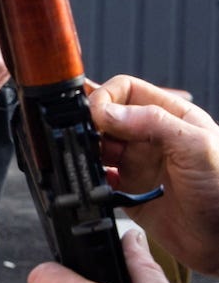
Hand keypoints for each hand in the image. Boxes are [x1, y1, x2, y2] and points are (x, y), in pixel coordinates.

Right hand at [89, 74, 218, 273]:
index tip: (95, 115)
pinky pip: (99, 180)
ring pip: (97, 147)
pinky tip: (98, 183)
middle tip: (86, 138)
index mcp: (170, 117)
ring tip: (92, 160)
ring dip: (87, 151)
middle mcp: (150, 138)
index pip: (125, 90)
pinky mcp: (129, 192)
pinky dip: (91, 179)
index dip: (104, 98)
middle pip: (105, 117)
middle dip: (90, 124)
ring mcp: (138, 164)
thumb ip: (152, 122)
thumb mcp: (197, 147)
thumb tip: (106, 110)